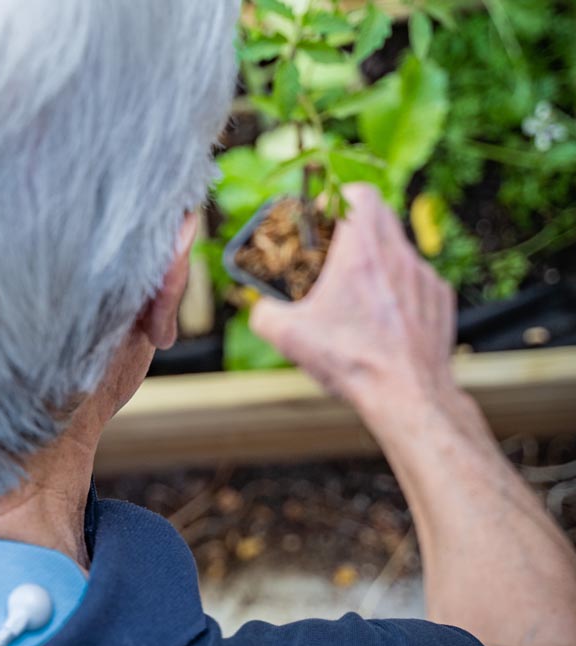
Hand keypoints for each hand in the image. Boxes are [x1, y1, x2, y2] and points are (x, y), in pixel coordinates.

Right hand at [249, 184, 457, 419]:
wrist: (406, 394)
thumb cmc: (351, 361)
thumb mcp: (288, 338)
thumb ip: (264, 313)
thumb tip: (261, 308)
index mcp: (363, 253)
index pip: (359, 194)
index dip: (338, 201)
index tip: (324, 223)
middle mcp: (399, 257)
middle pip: (380, 219)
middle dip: (353, 234)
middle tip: (333, 262)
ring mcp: (425, 278)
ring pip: (397, 254)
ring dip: (375, 268)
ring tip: (357, 302)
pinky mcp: (440, 300)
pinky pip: (415, 283)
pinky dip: (397, 294)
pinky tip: (382, 324)